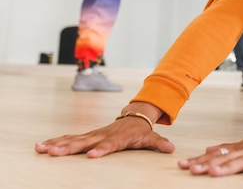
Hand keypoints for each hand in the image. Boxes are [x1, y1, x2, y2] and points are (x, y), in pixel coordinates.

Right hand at [34, 103, 173, 157]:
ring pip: (73, 139)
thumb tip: (171, 149)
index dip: (101, 150)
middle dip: (70, 148)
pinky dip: (55, 141)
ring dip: (57, 144)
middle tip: (55, 153)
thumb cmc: (140, 131)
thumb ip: (159, 143)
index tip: (91, 156)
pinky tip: (41, 146)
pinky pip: (69, 138)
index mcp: (118, 137)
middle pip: (85, 142)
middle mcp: (103, 135)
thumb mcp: (151, 137)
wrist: (134, 117)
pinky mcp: (86, 136)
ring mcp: (93, 134)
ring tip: (41, 149)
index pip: (109, 144)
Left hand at [178, 109, 242, 178]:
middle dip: (208, 165)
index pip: (216, 156)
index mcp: (240, 149)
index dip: (199, 160)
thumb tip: (207, 150)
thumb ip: (228, 149)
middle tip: (191, 170)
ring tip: (215, 173)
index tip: (183, 165)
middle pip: (225, 159)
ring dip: (229, 167)